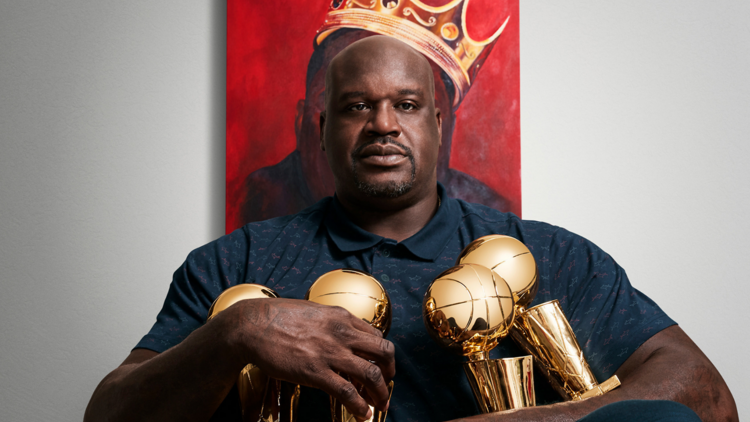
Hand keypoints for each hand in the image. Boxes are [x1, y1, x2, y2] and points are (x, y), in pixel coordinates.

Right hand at [219, 298, 395, 419]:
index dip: (383, 354)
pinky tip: (363, 414)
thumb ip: (331, 322)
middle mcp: (341, 333)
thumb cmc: (276, 317)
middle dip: (390, 372)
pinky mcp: (315, 372)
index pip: (376, 335)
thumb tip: (341, 332)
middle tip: (386, 385)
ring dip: (381, 393)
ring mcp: (330, 353)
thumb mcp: (312, 311)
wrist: (251, 326)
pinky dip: (360, 407)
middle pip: (383, 353)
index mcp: (341, 316)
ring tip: (380, 404)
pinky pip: (347, 392)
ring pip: (371, 374)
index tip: (381, 366)